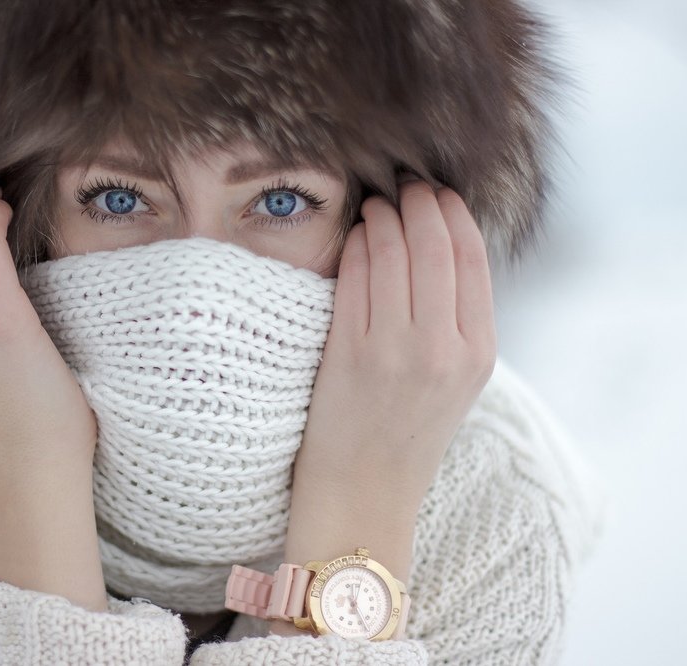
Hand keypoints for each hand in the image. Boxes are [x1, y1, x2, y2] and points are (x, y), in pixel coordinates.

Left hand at [298, 179, 496, 510]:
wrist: (363, 495)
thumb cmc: (404, 434)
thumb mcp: (456, 382)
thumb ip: (458, 321)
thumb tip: (441, 246)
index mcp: (479, 352)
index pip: (471, 257)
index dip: (452, 213)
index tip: (437, 193)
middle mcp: (443, 348)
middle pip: (433, 244)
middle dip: (418, 202)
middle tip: (403, 184)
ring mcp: (395, 350)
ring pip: (393, 253)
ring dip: (383, 217)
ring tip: (376, 204)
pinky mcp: (350, 353)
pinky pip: (355, 278)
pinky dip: (358, 246)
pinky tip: (356, 235)